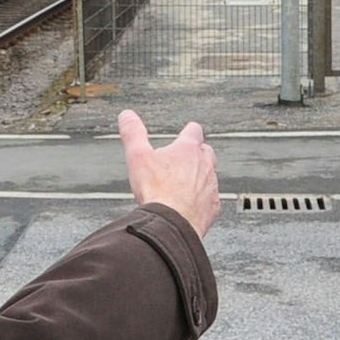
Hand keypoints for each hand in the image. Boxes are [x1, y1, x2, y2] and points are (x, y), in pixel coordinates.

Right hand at [117, 110, 218, 237]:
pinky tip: (190, 204)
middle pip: (206, 152)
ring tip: (183, 184)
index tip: (185, 132)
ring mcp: (211, 186)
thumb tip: (127, 115)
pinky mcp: (213, 206)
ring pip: (210, 175)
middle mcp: (204, 165)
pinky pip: (211, 198)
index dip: (188, 131)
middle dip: (196, 154)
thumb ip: (133, 133)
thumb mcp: (137, 156)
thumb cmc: (156, 190)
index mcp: (188, 149)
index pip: (194, 131)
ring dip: (199, 177)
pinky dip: (202, 198)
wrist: (172, 224)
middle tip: (182, 160)